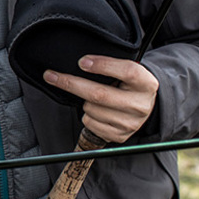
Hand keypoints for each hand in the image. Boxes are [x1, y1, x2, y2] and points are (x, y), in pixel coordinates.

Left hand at [43, 56, 158, 143]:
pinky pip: (91, 124)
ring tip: (95, 97)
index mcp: (146, 84)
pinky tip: (97, 110)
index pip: (127, 71)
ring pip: (92, 109)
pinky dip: (87, 115)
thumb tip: (82, 63)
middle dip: (71, 84)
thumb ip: (111, 67)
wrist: (144, 108)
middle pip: (100, 94)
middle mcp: (140, 105)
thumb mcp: (128, 72)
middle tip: (51, 76)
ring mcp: (130, 123)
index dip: (103, 65)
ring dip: (84, 101)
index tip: (82, 62)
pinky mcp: (119, 136)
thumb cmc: (129, 86)